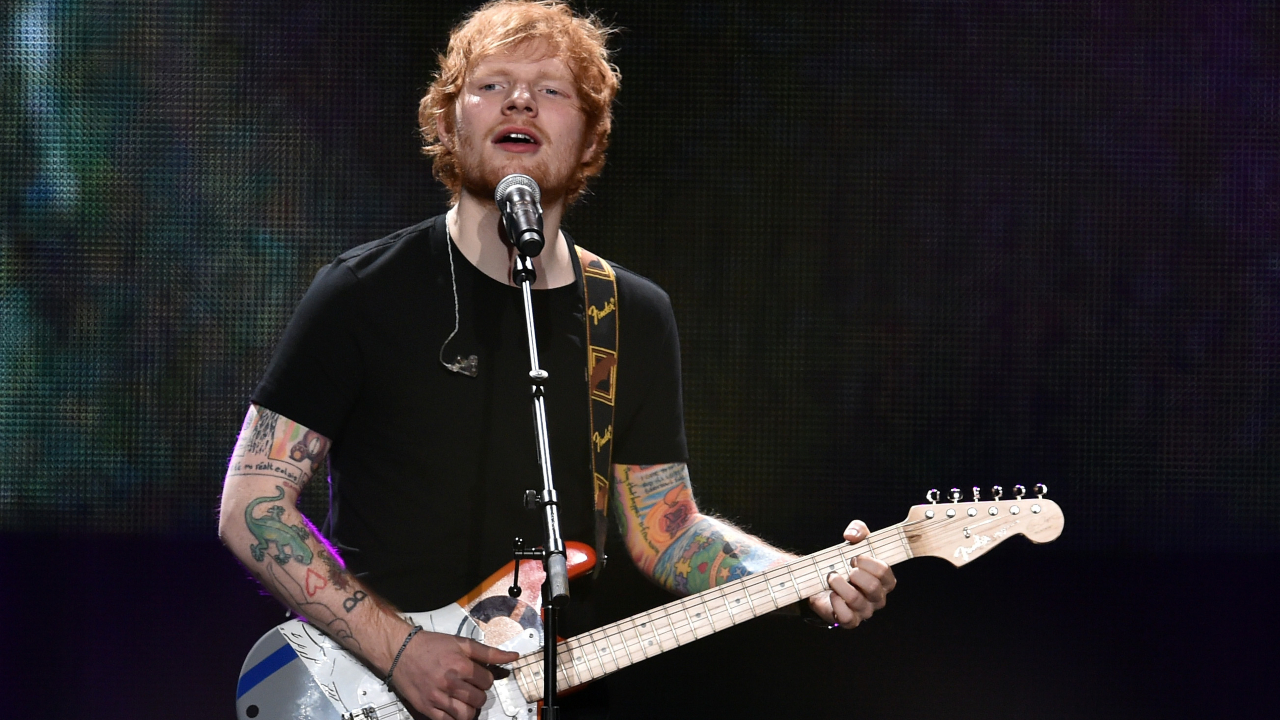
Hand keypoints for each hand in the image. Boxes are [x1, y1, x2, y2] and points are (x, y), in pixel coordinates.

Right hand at [391, 630, 519, 719]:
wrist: (400, 651)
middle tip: (471, 688)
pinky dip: (454, 717)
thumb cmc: (430, 646)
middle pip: (479, 699)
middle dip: (479, 694)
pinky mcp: (426, 708)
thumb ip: (488, 652)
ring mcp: (437, 697)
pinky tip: (453, 707)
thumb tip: (512, 657)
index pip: (488, 681)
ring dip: (469, 708)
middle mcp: (449, 683)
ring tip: (464, 700)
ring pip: (466, 714)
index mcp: (460, 665)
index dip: (485, 678)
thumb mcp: (461, 643)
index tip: (478, 676)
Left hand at [807, 520, 896, 628]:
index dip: (867, 562)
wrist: (823, 582)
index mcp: (884, 580)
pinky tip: (832, 594)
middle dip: (855, 574)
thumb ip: (858, 530)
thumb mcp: (854, 542)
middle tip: (844, 568)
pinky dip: (837, 603)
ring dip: (840, 585)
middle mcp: (878, 598)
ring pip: (856, 600)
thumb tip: (852, 535)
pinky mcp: (850, 621)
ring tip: (832, 577)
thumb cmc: (845, 563)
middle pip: (873, 587)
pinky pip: (847, 617)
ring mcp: (865, 611)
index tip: (854, 557)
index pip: (884, 571)